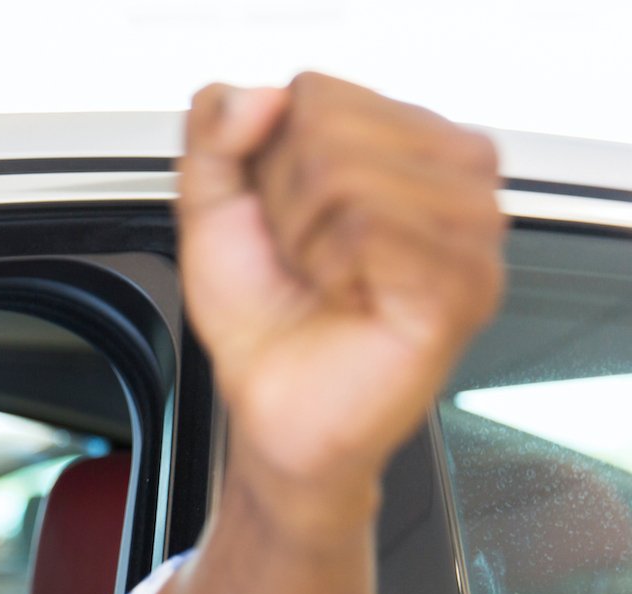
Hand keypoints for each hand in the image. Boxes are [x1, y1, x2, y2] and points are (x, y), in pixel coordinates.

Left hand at [176, 73, 505, 524]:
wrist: (275, 411)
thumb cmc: (266, 320)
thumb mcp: (214, 213)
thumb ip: (215, 136)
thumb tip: (255, 96)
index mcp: (408, 144)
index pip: (316, 92)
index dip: (272, 164)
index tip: (287, 220)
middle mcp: (453, 177)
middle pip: (330, 130)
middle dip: (286, 204)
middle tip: (307, 258)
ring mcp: (470, 228)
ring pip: (348, 177)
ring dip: (308, 241)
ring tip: (329, 280)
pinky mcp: (463, 283)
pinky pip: (370, 229)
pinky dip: (332, 271)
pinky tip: (350, 299)